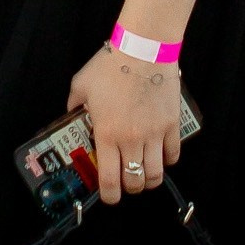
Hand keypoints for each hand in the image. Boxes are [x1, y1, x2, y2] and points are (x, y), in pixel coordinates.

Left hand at [67, 42, 182, 206]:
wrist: (143, 49)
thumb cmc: (110, 66)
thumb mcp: (81, 85)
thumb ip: (74, 105)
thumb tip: (71, 115)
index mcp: (107, 134)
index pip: (110, 180)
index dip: (110, 196)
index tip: (109, 196)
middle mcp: (131, 140)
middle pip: (135, 182)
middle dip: (129, 188)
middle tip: (125, 181)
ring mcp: (155, 134)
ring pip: (157, 174)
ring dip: (149, 179)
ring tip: (145, 173)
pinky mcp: (172, 125)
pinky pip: (173, 154)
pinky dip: (167, 160)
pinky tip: (161, 155)